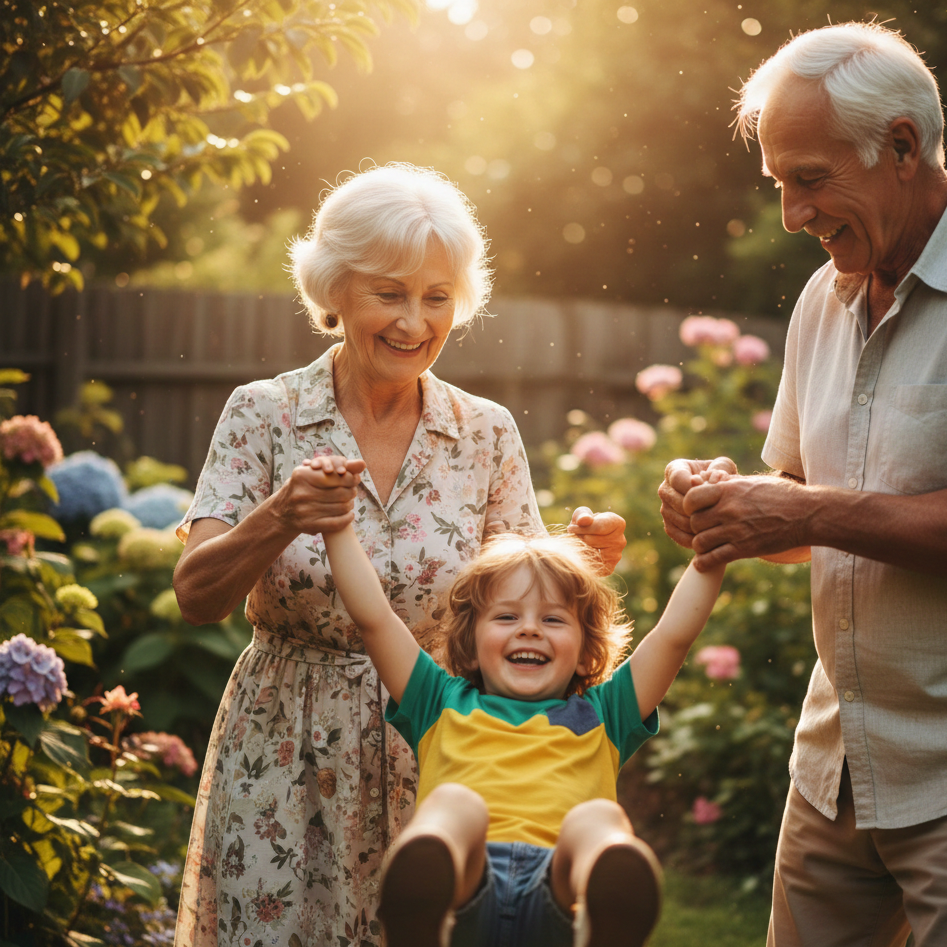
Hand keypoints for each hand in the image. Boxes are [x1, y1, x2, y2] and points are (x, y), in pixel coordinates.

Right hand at [273, 454, 366, 535]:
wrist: (281, 513)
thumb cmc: (302, 488)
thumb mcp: (311, 472)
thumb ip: (337, 466)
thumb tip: (362, 464)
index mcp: (302, 475)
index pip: (337, 476)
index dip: (350, 478)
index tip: (353, 479)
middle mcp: (302, 493)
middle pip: (342, 493)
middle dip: (352, 491)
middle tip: (352, 491)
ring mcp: (305, 511)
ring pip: (342, 508)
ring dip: (350, 505)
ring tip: (349, 502)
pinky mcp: (309, 526)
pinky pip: (337, 523)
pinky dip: (347, 518)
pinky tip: (349, 514)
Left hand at [567, 507, 626, 574]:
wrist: (583, 540)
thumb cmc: (583, 524)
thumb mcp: (580, 515)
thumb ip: (582, 515)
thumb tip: (584, 520)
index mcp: (618, 523)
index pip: (598, 527)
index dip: (581, 528)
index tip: (570, 528)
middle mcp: (621, 540)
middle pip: (591, 540)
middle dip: (579, 538)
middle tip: (575, 537)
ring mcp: (616, 555)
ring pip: (590, 553)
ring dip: (579, 548)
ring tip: (579, 543)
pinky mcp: (609, 568)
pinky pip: (592, 566)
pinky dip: (583, 560)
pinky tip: (583, 554)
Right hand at [658, 457, 737, 548]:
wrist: (722, 500)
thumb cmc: (723, 479)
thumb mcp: (725, 468)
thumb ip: (718, 467)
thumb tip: (697, 482)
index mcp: (674, 470)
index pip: (677, 479)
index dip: (694, 488)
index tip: (712, 494)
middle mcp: (665, 489)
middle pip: (677, 502)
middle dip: (699, 509)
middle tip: (718, 513)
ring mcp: (665, 508)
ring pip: (679, 520)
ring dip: (699, 525)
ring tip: (717, 524)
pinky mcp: (669, 526)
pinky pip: (679, 535)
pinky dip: (695, 538)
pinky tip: (712, 535)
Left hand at [685, 473, 808, 569]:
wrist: (807, 514)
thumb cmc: (779, 495)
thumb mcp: (751, 482)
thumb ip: (725, 482)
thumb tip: (703, 478)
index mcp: (728, 490)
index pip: (691, 498)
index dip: (689, 505)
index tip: (695, 510)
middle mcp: (729, 510)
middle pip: (694, 522)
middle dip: (695, 527)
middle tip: (702, 529)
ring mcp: (736, 530)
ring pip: (700, 542)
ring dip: (700, 545)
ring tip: (705, 545)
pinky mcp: (745, 549)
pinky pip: (714, 558)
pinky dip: (704, 563)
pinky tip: (703, 563)